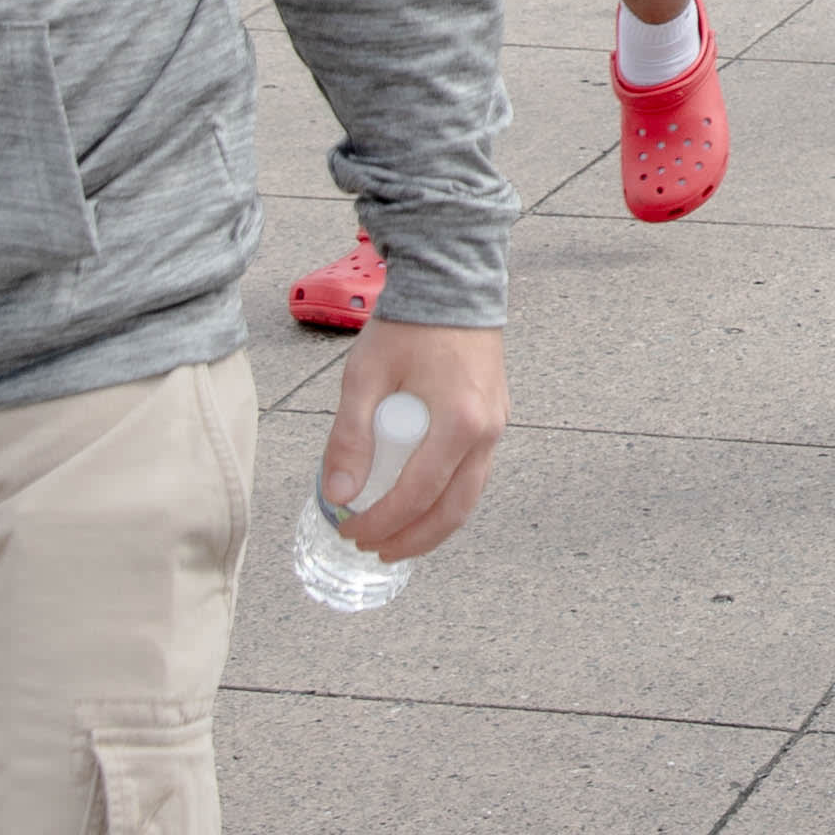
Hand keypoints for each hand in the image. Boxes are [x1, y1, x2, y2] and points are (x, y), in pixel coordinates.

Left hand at [319, 317, 505, 561]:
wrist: (452, 285)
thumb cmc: (408, 326)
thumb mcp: (365, 378)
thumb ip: (349, 437)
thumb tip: (338, 494)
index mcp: (459, 422)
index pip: (417, 494)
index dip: (381, 522)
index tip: (349, 530)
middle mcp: (487, 432)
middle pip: (452, 510)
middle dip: (411, 540)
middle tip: (373, 549)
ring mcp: (497, 427)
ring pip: (469, 498)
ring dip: (432, 526)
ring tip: (395, 538)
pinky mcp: (495, 419)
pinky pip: (473, 475)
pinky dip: (446, 499)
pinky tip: (420, 503)